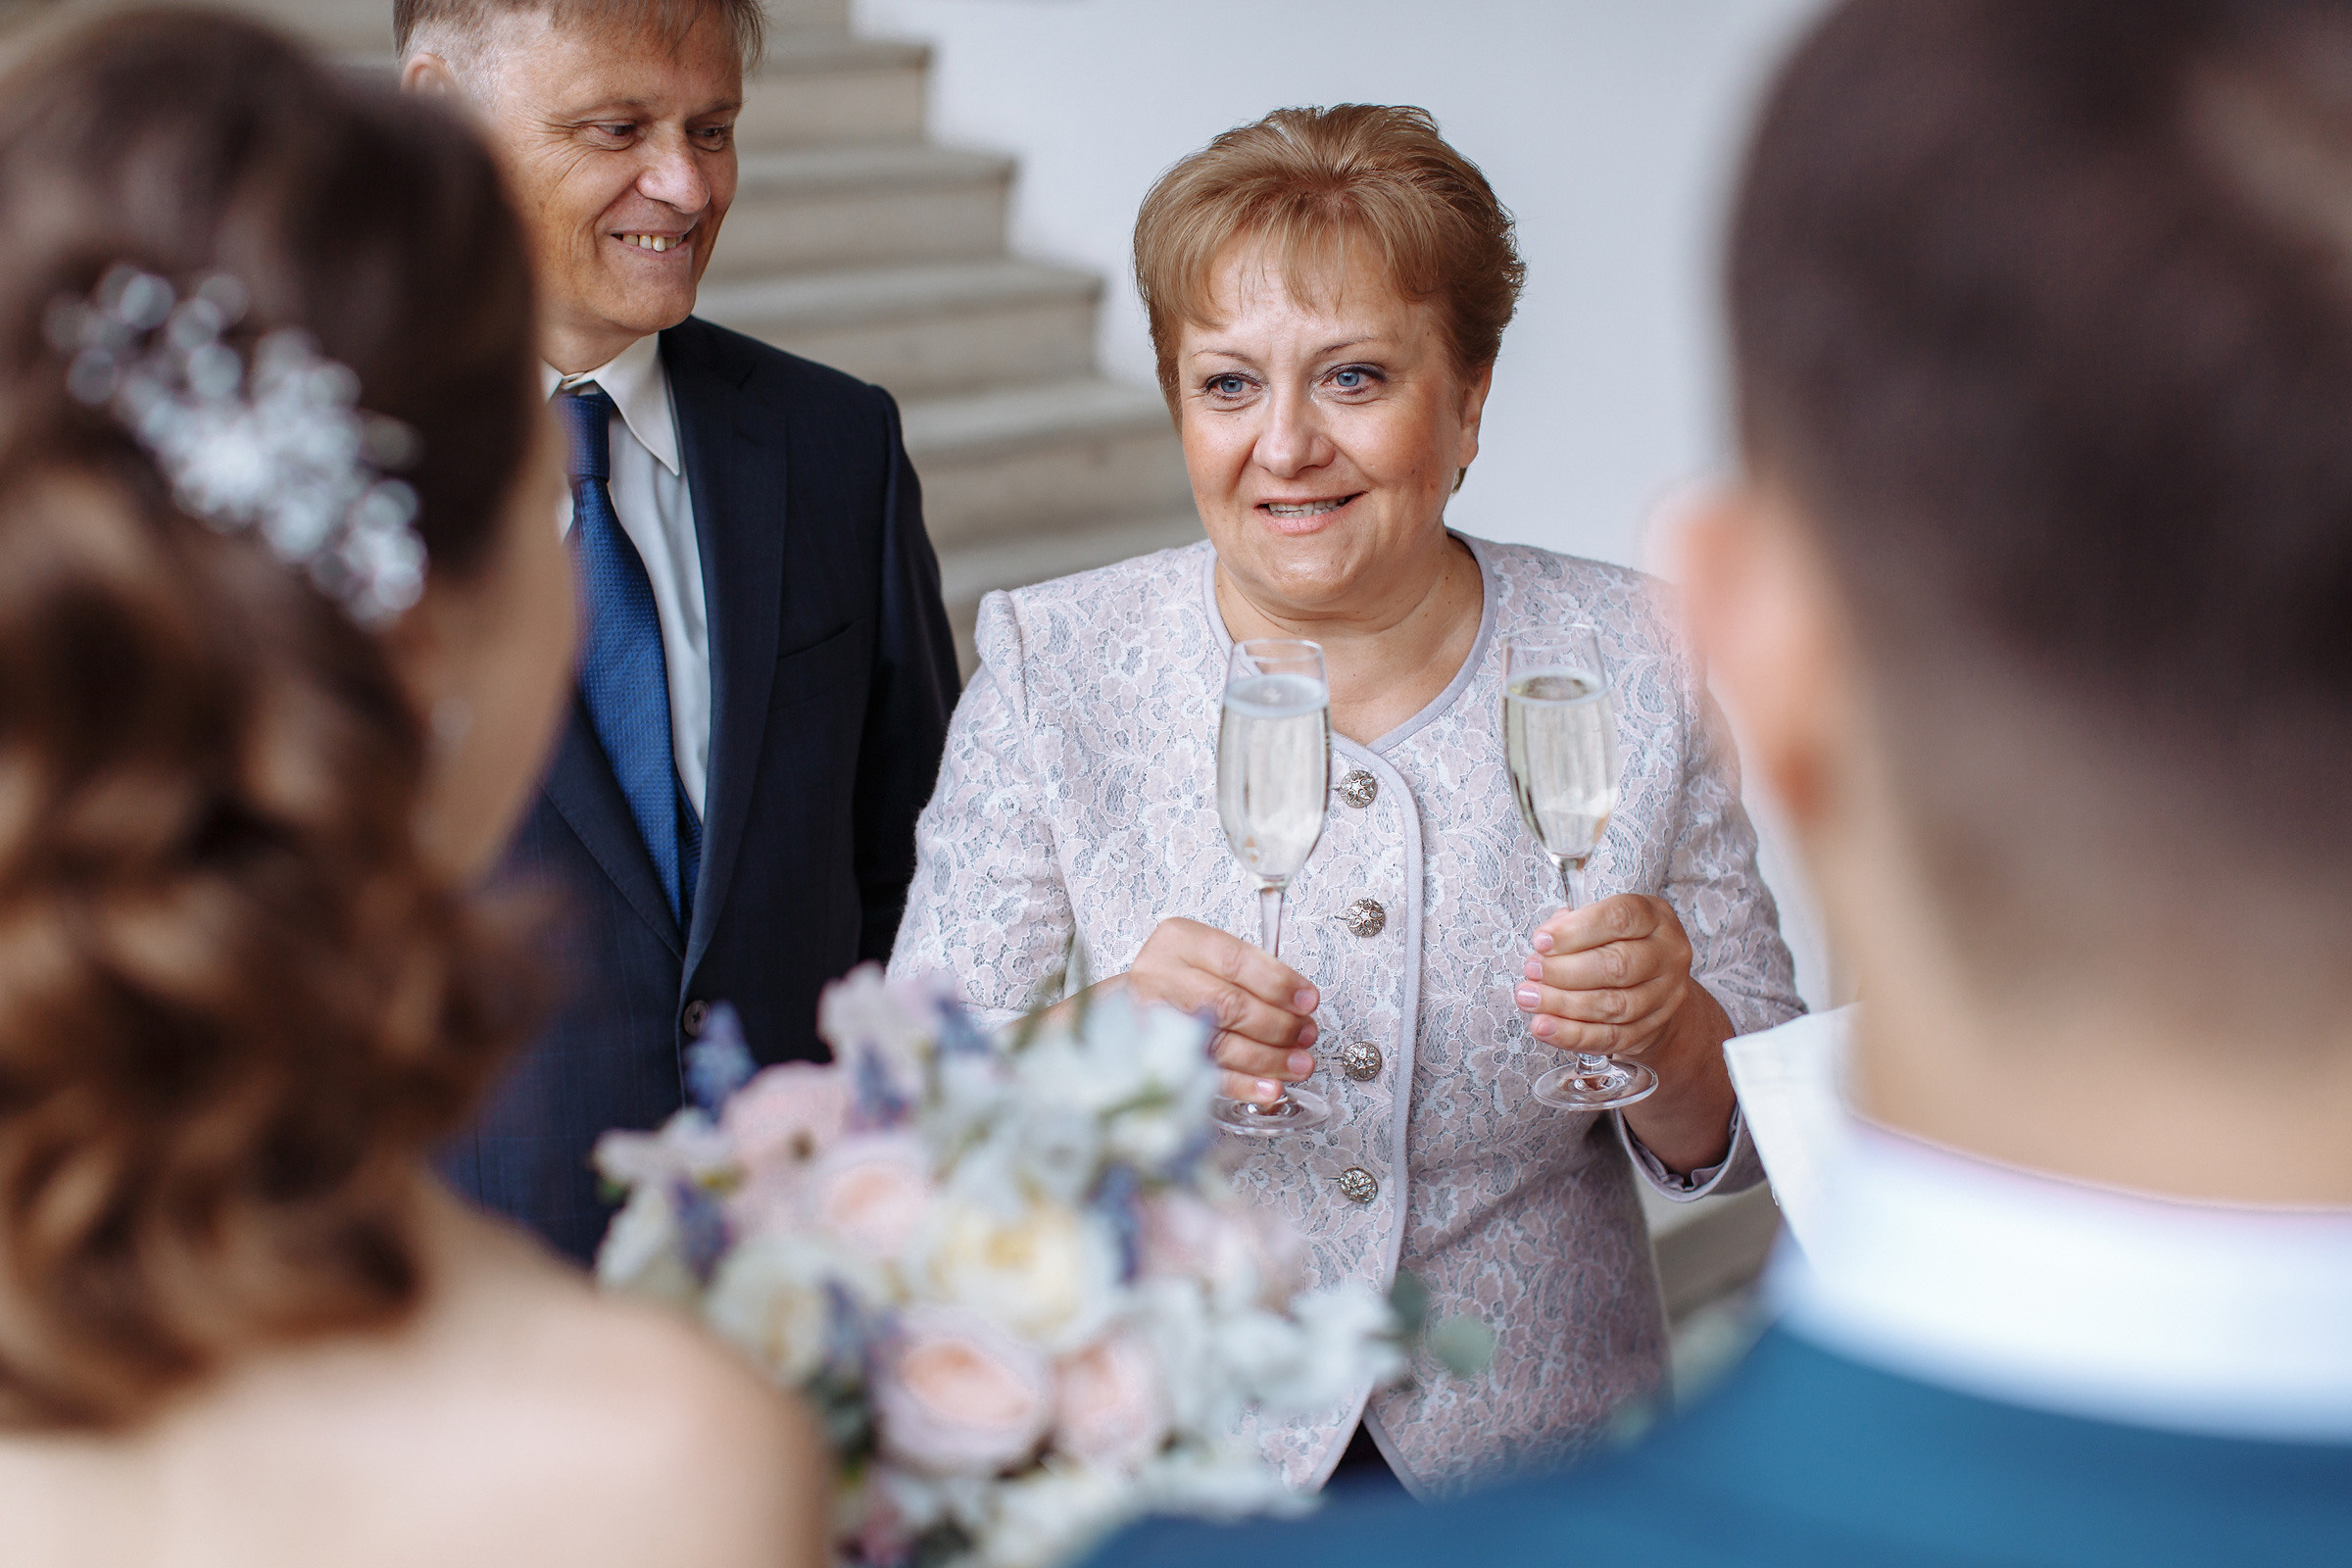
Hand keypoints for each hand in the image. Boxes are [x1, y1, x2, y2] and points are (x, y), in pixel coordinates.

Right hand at [1124, 917, 1318, 1105]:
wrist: (1133, 1004)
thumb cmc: (1184, 980)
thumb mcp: (1211, 958)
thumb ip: (1252, 975)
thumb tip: (1300, 1009)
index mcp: (1179, 940)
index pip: (1235, 961)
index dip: (1279, 984)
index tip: (1309, 1001)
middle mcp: (1158, 974)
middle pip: (1228, 1004)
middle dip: (1278, 1025)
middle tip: (1306, 1035)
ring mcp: (1152, 1018)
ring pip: (1220, 1041)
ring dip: (1267, 1058)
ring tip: (1298, 1065)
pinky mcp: (1154, 1057)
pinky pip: (1206, 1073)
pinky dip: (1243, 1084)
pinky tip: (1269, 1088)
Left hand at [1513, 894, 1694, 1061]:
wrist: (1653, 987)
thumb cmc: (1616, 943)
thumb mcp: (1600, 921)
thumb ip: (1573, 924)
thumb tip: (1545, 943)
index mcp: (1655, 917)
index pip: (1619, 918)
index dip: (1575, 931)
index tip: (1541, 941)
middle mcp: (1668, 954)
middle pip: (1617, 965)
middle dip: (1565, 970)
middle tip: (1531, 970)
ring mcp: (1665, 995)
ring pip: (1613, 1005)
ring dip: (1563, 1004)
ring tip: (1528, 998)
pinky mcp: (1652, 1029)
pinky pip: (1610, 1037)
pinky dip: (1572, 1034)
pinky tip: (1544, 1027)